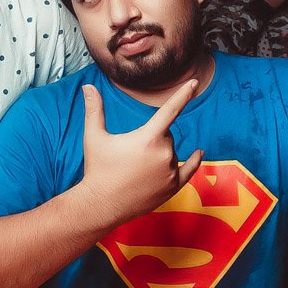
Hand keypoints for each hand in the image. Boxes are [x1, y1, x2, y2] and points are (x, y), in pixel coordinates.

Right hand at [79, 80, 203, 227]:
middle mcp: (163, 154)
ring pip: (171, 152)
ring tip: (137, 169)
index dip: (183, 94)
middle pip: (166, 135)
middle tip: (130, 153)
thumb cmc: (97, 169)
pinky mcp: (172, 187)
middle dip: (152, 137)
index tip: (195, 82)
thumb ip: (94, 110)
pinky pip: (188, 170)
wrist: (101, 205)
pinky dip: (193, 161)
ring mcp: (170, 172)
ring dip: (159, 154)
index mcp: (147, 138)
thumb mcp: (94, 137)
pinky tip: (199, 153)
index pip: (170, 110)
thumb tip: (88, 87)